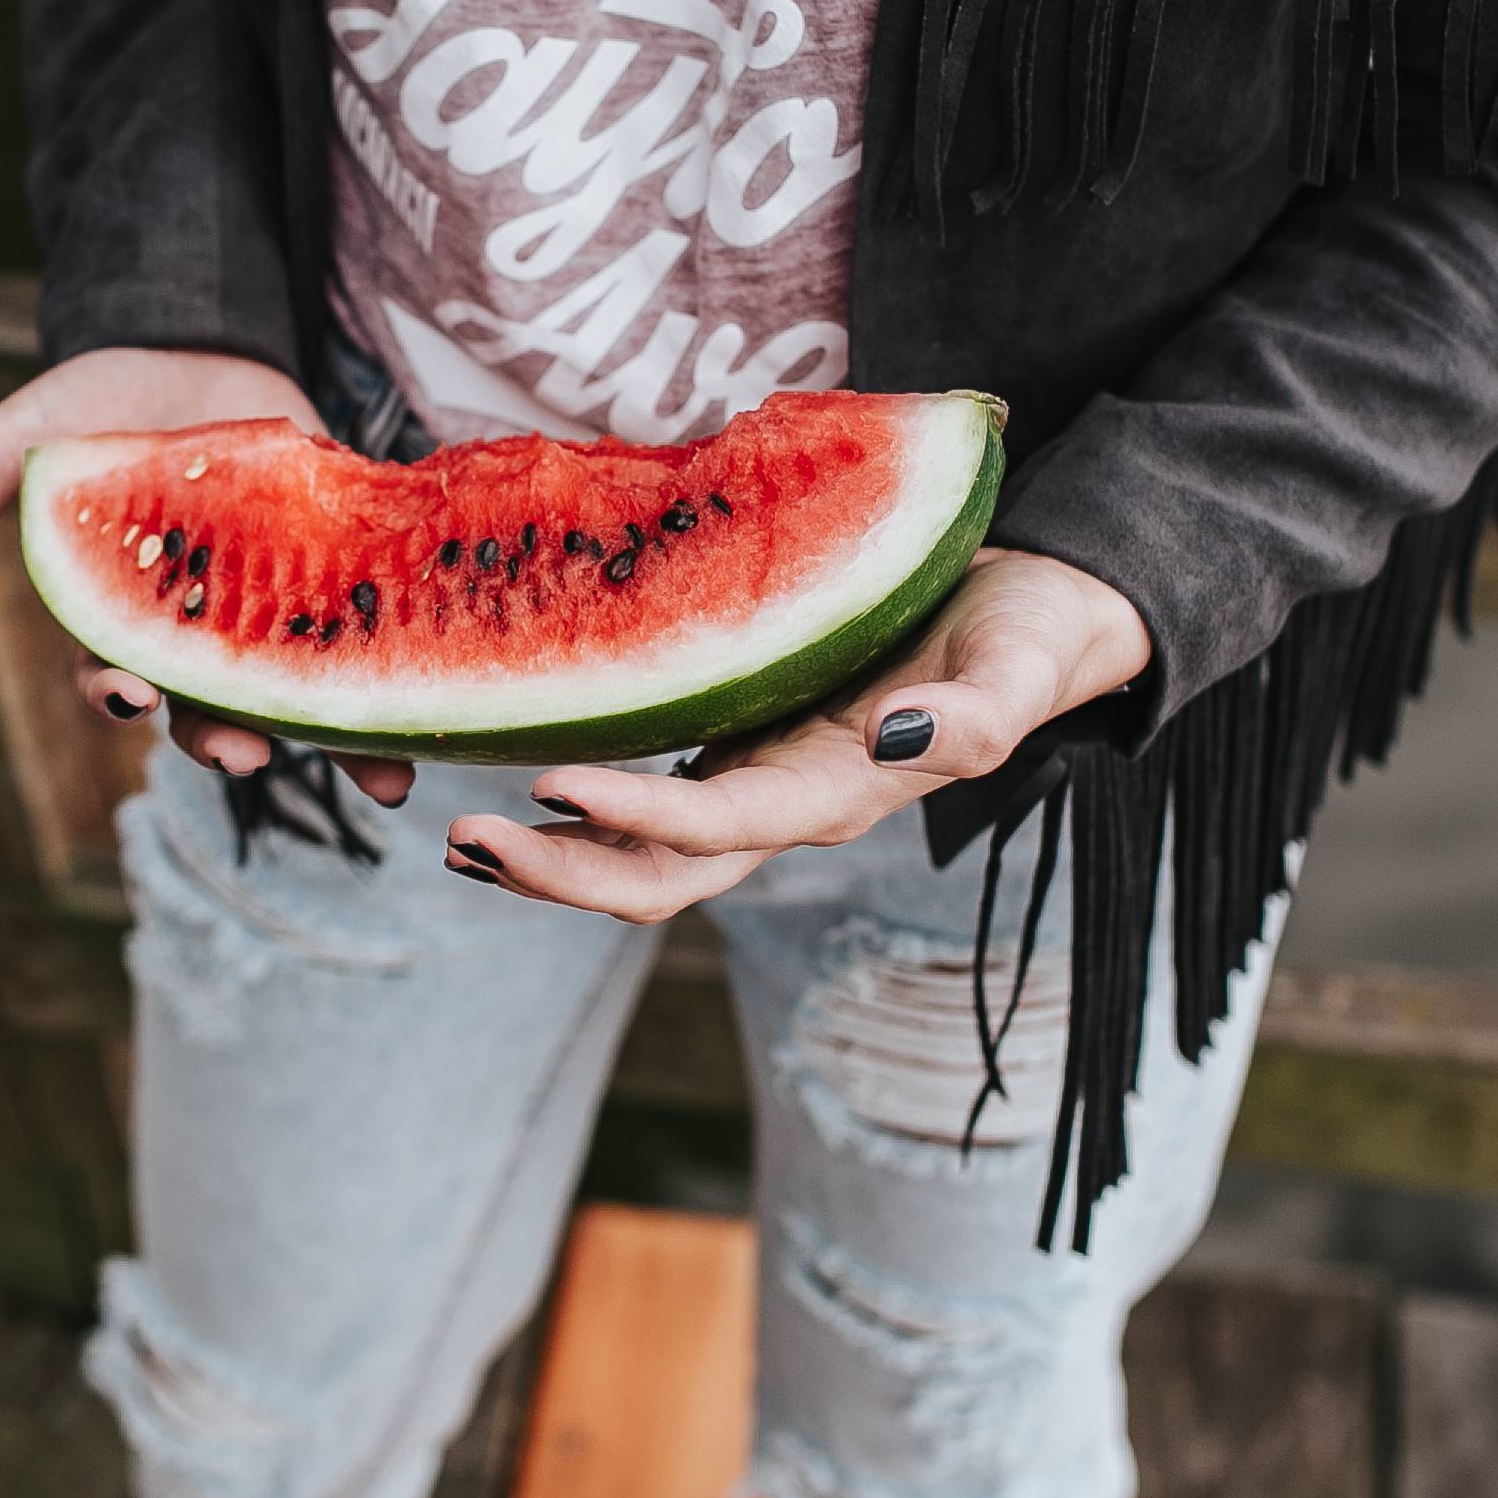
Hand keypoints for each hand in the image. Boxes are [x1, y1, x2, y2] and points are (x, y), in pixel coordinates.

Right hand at [0, 344, 417, 804]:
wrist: (191, 346)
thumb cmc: (96, 401)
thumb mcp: (26, 426)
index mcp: (119, 611)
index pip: (108, 671)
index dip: (113, 690)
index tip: (125, 696)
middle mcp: (198, 628)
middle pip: (209, 708)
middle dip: (225, 740)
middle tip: (247, 758)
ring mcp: (270, 606)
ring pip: (299, 696)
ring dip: (339, 744)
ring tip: (384, 783)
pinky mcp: (336, 572)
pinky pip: (370, 637)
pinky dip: (403, 676)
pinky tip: (438, 705)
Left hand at [446, 550, 1151, 920]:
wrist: (1039, 620)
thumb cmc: (1030, 638)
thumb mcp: (1022, 670)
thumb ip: (978, 718)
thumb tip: (898, 740)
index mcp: (836, 794)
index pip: (717, 829)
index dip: (634, 818)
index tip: (551, 783)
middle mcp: (781, 804)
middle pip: (655, 877)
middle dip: (559, 872)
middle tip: (460, 839)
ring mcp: (753, 780)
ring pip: (636, 850)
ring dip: (550, 854)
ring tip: (458, 837)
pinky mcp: (738, 740)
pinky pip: (643, 789)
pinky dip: (578, 796)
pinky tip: (514, 763)